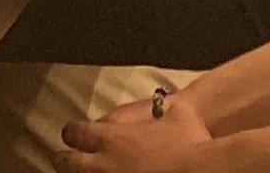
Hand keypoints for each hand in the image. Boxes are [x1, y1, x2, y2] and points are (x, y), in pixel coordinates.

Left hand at [60, 87, 210, 162]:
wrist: (203, 169)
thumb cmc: (191, 140)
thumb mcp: (173, 113)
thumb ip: (157, 109)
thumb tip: (165, 102)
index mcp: (111, 138)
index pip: (74, 133)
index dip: (73, 135)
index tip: (74, 138)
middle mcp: (104, 163)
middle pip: (67, 163)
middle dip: (65, 161)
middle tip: (65, 161)